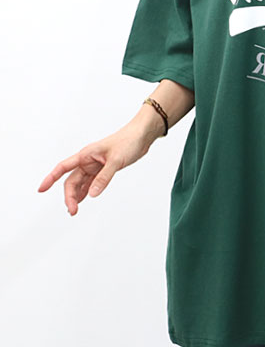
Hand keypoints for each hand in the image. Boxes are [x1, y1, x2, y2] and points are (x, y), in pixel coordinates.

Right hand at [37, 124, 153, 215]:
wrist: (141, 136)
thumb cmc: (128, 141)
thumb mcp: (116, 160)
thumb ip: (104, 178)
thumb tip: (92, 194)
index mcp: (86, 155)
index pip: (63, 167)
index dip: (50, 178)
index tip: (41, 189)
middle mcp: (88, 161)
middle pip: (72, 180)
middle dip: (69, 196)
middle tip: (73, 210)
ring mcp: (96, 166)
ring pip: (81, 183)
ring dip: (77, 195)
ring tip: (74, 209)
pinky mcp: (104, 169)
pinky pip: (91, 182)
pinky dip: (87, 191)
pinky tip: (83, 200)